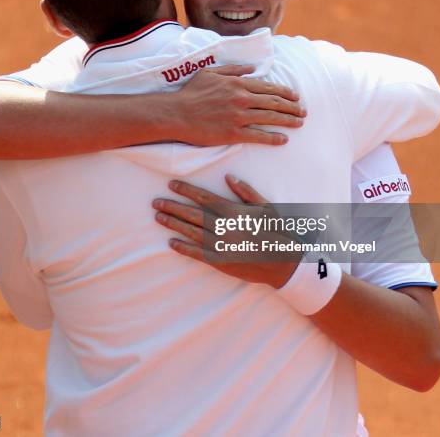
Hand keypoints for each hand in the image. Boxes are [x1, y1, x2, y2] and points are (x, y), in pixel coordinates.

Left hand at [153, 175, 300, 287]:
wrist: (283, 262)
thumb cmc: (276, 231)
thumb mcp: (265, 207)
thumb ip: (246, 191)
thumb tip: (228, 177)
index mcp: (233, 211)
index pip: (203, 197)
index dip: (186, 190)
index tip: (172, 184)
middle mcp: (223, 227)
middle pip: (192, 214)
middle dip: (172, 206)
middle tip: (156, 202)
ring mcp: (219, 245)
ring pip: (190, 231)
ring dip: (173, 224)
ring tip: (158, 217)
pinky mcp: (219, 261)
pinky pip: (196, 253)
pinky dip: (182, 247)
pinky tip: (171, 242)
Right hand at [171, 65, 305, 146]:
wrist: (176, 113)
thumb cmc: (191, 93)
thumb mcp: (210, 73)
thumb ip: (233, 70)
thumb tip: (252, 69)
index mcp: (238, 83)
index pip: (268, 87)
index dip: (285, 93)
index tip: (296, 97)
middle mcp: (242, 98)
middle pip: (274, 102)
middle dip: (292, 107)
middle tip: (303, 111)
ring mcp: (239, 116)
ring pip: (270, 117)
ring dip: (288, 120)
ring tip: (299, 123)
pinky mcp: (233, 133)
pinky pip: (259, 136)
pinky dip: (273, 137)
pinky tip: (284, 139)